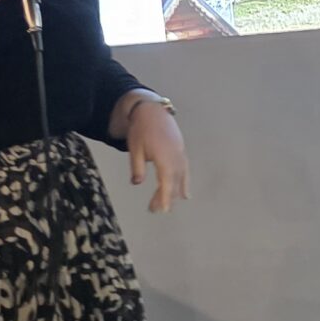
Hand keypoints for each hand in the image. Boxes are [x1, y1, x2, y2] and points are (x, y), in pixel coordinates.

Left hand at [126, 98, 189, 212]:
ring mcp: (180, 153)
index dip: (165, 197)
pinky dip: (184, 183)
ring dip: (175, 192)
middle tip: (157, 210)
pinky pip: (185, 171)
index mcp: (164, 156)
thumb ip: (137, 167)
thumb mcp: (135, 148)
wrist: (152, 110)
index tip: (162, 210)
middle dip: (167, 198)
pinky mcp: (181, 151)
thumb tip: (137, 183)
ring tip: (168, 206)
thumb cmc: (141, 129)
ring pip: (181, 177)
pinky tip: (184, 195)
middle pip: (174, 182)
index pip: (166, 181)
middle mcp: (175, 156)